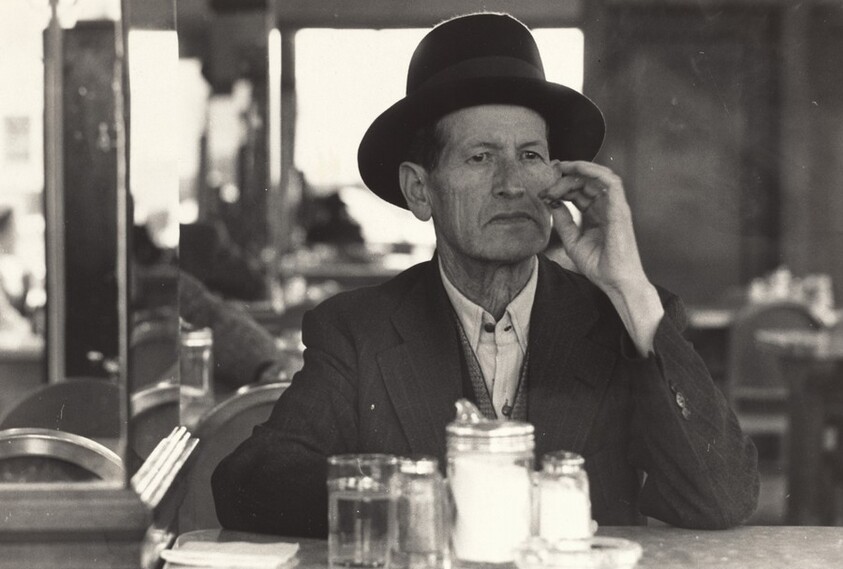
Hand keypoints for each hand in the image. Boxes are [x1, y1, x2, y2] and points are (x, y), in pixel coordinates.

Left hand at [540, 161, 663, 354]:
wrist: (616, 281)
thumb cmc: (600, 266)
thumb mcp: (573, 241)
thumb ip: (563, 221)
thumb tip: (552, 202)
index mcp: (597, 215)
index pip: (579, 193)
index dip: (562, 187)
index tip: (544, 190)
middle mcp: (607, 208)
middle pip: (586, 183)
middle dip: (565, 179)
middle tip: (547, 184)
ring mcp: (615, 207)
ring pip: (597, 177)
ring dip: (577, 171)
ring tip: (559, 170)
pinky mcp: (620, 208)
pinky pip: (610, 181)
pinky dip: (593, 170)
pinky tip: (576, 168)